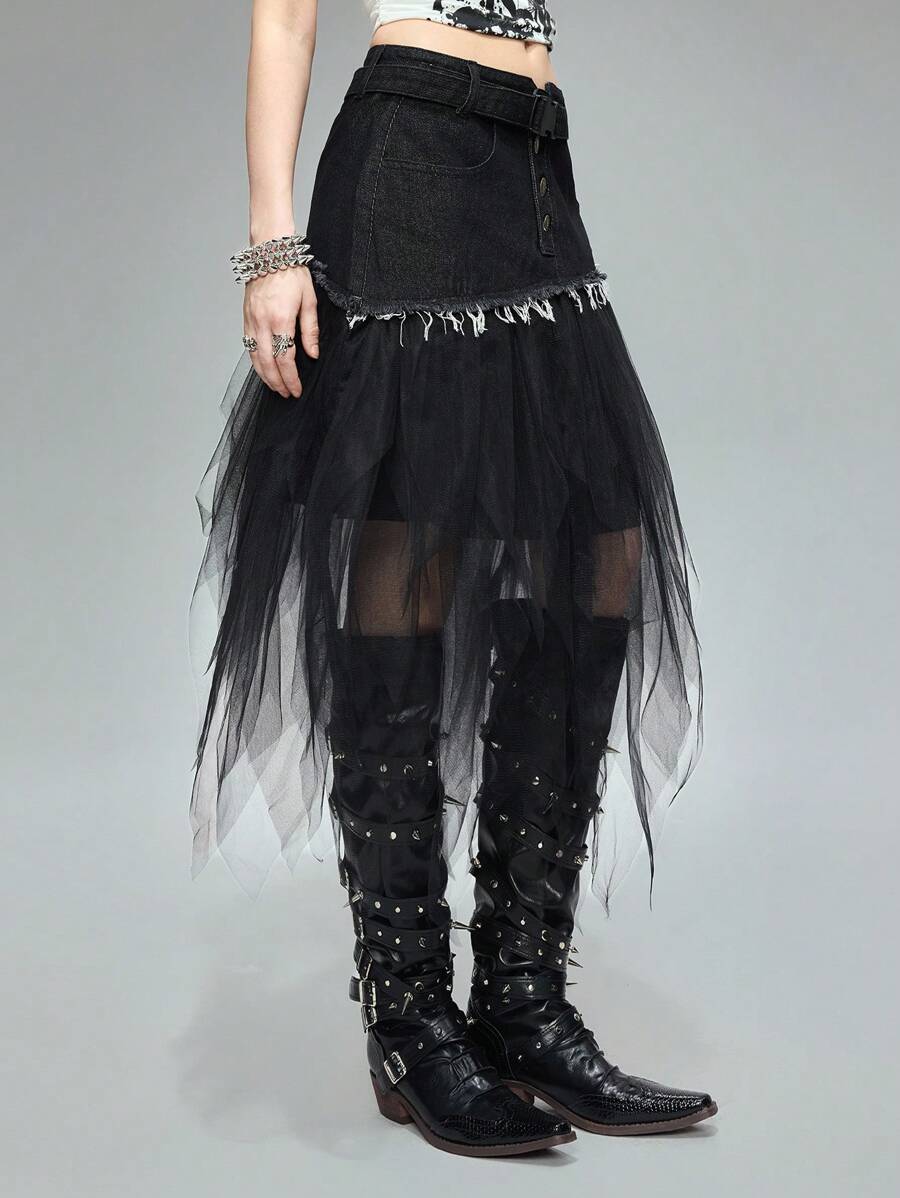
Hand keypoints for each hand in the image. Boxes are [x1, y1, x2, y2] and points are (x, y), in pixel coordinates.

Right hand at [243, 266, 318, 397]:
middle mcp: (262, 323)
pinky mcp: (245, 317)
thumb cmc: (291, 272)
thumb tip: (312, 354)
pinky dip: (254, 361)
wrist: (270, 252)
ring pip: (254, 357)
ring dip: (264, 375)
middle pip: (267, 363)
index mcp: (280, 319)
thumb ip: (310, 330)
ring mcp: (250, 320)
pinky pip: (247, 346)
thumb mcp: (309, 300)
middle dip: (277, 382)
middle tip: (286, 394)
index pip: (284, 358)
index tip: (296, 390)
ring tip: (275, 386)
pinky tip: (262, 368)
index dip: (291, 378)